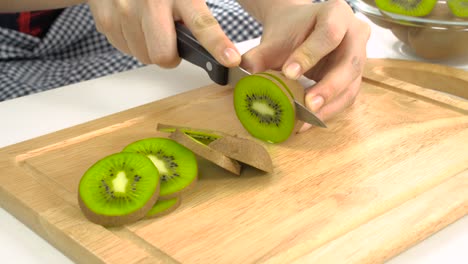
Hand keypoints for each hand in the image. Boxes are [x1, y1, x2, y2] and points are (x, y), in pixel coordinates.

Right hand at [87, 0, 240, 67]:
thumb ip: (196, 13)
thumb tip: (218, 48)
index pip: (202, 24)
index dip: (217, 45)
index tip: (230, 60)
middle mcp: (151, 2)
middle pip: (163, 55)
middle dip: (169, 56)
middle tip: (170, 40)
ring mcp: (125, 10)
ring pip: (143, 56)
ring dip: (149, 47)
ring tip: (148, 25)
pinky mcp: (106, 19)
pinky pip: (125, 49)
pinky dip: (131, 42)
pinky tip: (133, 23)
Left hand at [241, 0, 370, 128]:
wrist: (300, 30)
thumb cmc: (290, 31)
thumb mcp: (274, 39)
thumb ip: (260, 55)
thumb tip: (246, 73)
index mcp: (336, 14)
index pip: (329, 34)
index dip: (310, 55)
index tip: (289, 73)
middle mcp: (355, 34)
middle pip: (350, 63)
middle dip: (329, 87)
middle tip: (308, 105)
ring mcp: (359, 57)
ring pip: (351, 86)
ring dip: (329, 106)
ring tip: (305, 121)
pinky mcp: (355, 78)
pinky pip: (346, 98)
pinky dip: (328, 111)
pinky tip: (308, 122)